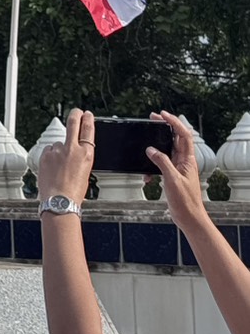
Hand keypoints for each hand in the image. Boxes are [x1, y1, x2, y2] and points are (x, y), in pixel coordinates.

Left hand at [37, 108, 95, 205]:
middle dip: (75, 115)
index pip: (88, 130)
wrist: (59, 200)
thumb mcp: (85, 172)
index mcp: (87, 154)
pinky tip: (52, 169)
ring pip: (58, 145)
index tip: (87, 114)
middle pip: (73, 124)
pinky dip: (50, 157)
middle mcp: (72, 149)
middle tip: (76, 111)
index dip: (88, 120)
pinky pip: (48, 152)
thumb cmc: (74, 191)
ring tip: (60, 168)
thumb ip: (80, 157)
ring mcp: (57, 151)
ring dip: (59, 152)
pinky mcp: (45, 155)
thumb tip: (74, 150)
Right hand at [147, 111, 207, 228]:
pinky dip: (151, 167)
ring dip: (156, 146)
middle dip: (164, 128)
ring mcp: (178, 168)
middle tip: (153, 119)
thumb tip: (151, 150)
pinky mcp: (172, 176)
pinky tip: (146, 176)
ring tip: (145, 142)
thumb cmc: (186, 201)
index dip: (174, 122)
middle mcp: (184, 162)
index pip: (183, 135)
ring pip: (167, 151)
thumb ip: (162, 162)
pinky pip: (160, 164)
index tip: (162, 115)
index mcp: (188, 160)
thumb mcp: (172, 179)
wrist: (189, 217)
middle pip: (175, 139)